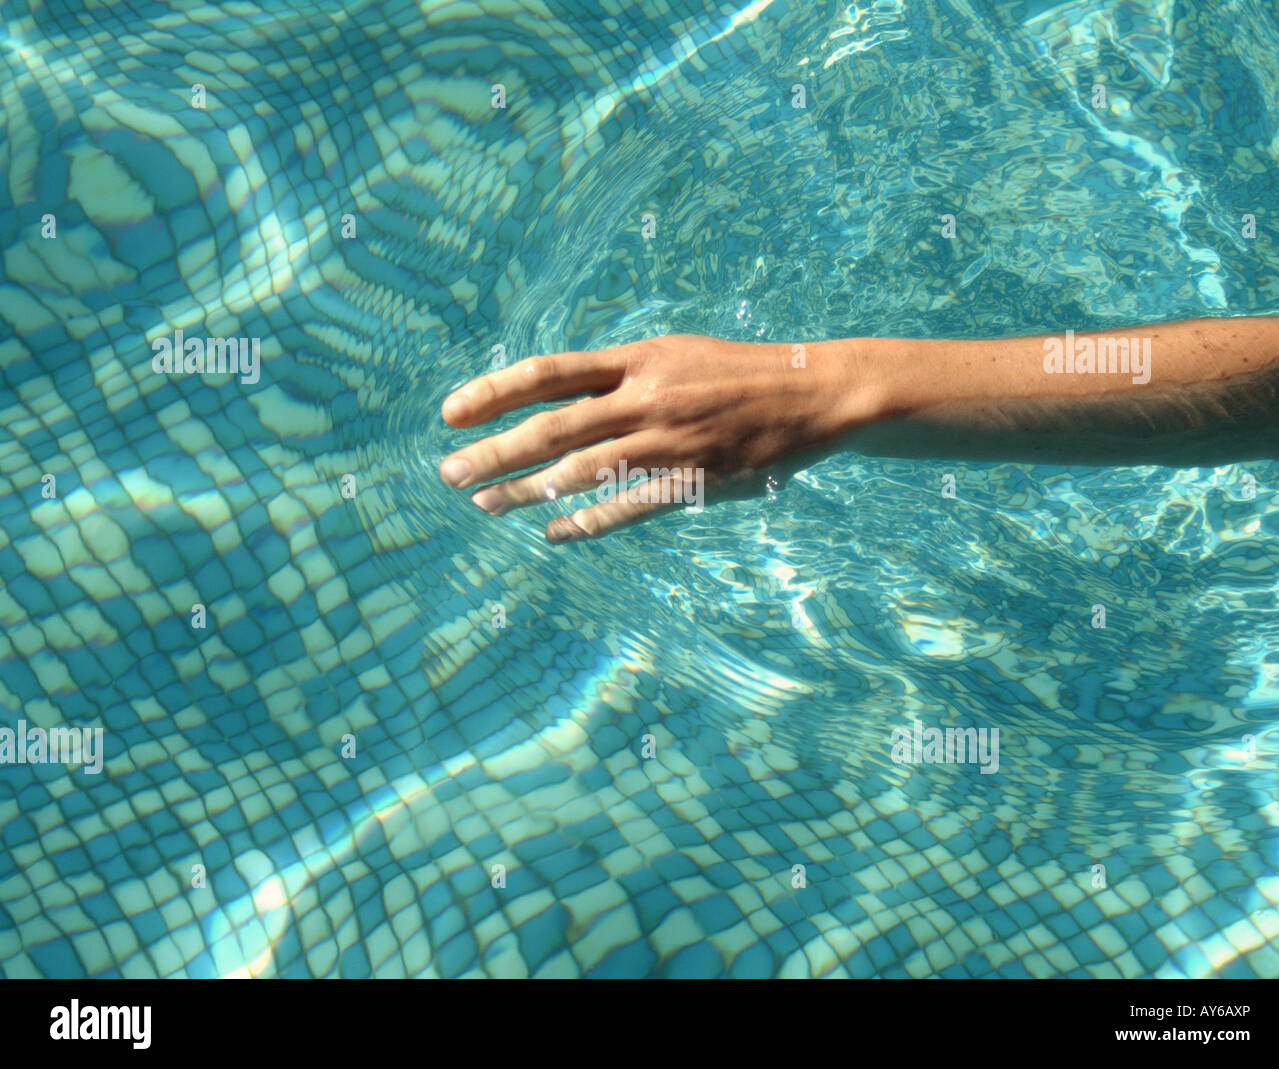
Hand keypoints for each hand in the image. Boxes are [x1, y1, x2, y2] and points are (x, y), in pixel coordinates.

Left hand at [439, 334, 876, 541]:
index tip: (451, 412)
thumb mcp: (672, 354)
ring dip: (526, 491)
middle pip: (552, 427)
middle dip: (494, 451)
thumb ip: (617, 375)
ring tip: (484, 504)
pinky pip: (628, 508)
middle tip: (447, 472)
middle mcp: (646, 398)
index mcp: (637, 359)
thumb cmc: (734, 373)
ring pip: (581, 473)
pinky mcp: (694, 481)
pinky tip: (552, 532)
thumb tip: (558, 394)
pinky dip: (585, 522)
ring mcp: (669, 443)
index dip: (494, 391)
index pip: (549, 373)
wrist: (811, 393)